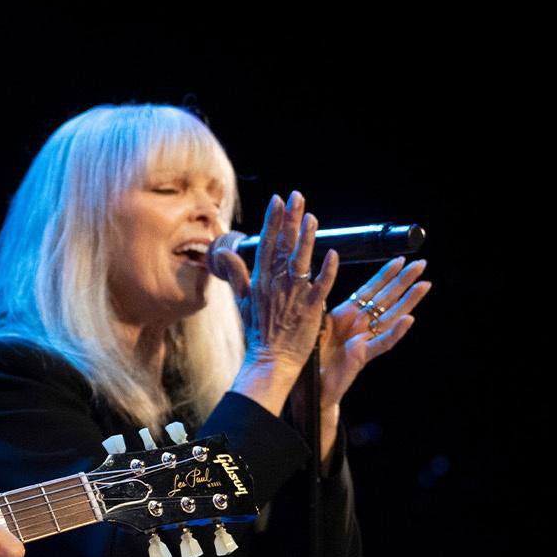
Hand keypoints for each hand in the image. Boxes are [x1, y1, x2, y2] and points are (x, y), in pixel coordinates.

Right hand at [213, 191, 337, 415]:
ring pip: (300, 261)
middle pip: (283, 246)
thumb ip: (236, 274)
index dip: (273, 221)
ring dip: (306, 239)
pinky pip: (320, 286)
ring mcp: (293, 296)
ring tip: (311, 216)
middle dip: (289, 220)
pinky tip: (333, 254)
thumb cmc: (259, 332)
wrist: (270, 361)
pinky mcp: (310, 309)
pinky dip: (326, 271)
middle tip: (296, 196)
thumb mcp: (243, 300)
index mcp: (260, 281)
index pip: (266, 244)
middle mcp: (275, 284)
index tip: (278, 200)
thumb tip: (223, 252)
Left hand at [320, 255, 429, 408]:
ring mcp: (365, 339)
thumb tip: (319, 281)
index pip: (370, 290)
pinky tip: (408, 319)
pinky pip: (382, 342)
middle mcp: (360, 325)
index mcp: (348, 314)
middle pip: (386, 298)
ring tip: (425, 285)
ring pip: (391, 316)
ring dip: (409, 301)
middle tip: (422, 263)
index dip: (385, 274)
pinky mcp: (363, 356)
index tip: (399, 259)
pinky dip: (396, 331)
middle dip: (404, 280)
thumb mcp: (316, 324)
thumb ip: (324, 307)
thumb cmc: (312, 356)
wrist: (310, 386)